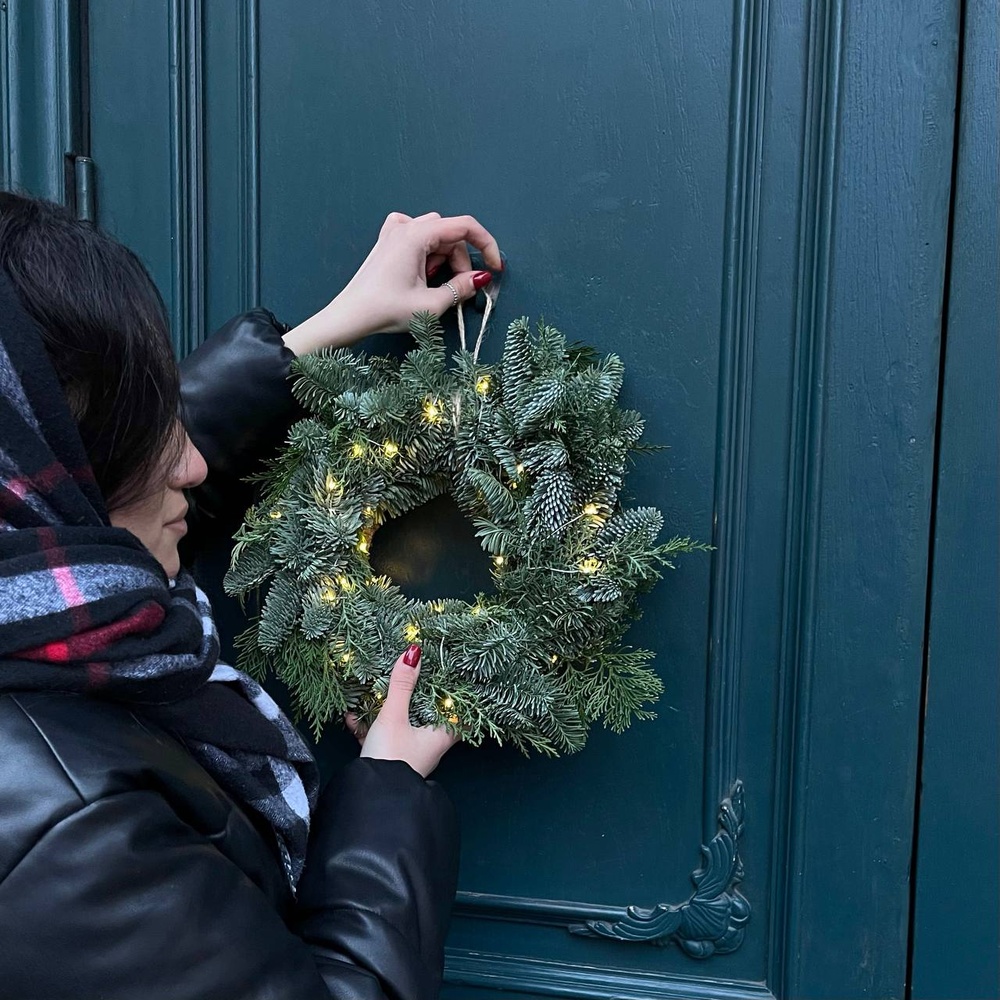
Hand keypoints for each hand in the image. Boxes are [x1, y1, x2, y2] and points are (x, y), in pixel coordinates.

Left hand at [283, 211, 501, 355]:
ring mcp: (394, 231)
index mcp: (416, 234)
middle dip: (462, 261)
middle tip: (461, 291)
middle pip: (450, 235)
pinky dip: (428, 255)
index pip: (465, 226)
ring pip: (436, 238)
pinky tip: (423, 273)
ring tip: (435, 287)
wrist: (349, 317)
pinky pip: (419, 238)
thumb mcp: (431, 304)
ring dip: (445, 261)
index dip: (487, 246)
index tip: (495, 268)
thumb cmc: (385, 310)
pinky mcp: (388, 242)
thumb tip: (482, 278)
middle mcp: (405, 226)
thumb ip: (461, 288)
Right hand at [347, 644, 458, 777]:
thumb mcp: (394, 716)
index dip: (460, 696)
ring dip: (386, 709)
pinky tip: (352, 716)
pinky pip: (382, 737)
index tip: (458, 677)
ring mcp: (409, 754)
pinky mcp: (388, 760)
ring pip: (401, 725)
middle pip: (427, 715)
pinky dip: (369, 725)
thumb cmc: (391, 757)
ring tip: (372, 691)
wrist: (368, 799)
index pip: (461, 714)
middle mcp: (429, 746)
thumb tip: (414, 653)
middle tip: (411, 675)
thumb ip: (402, 685)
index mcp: (440, 736)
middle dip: (415, 696)